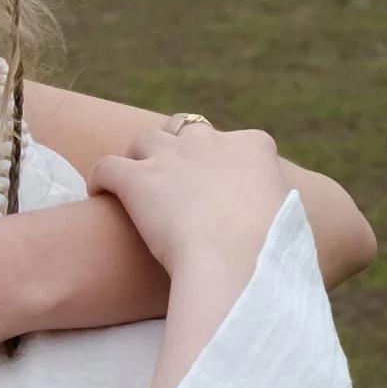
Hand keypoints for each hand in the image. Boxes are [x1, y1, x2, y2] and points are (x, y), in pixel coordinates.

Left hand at [87, 121, 287, 281]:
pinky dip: (100, 178)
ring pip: (146, 140)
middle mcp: (210, 142)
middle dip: (178, 146)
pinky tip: (98, 193)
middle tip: (171, 176)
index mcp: (253, 148)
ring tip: (134, 184)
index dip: (224, 159)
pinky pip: (107, 166)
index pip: (239, 140)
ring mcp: (171, 156)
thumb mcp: (287, 222)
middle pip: (187, 129)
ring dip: (140, 157)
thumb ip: (275, 211)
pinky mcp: (137, 178)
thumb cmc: (270, 252)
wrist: (238, 259)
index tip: (219, 181)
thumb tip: (273, 226)